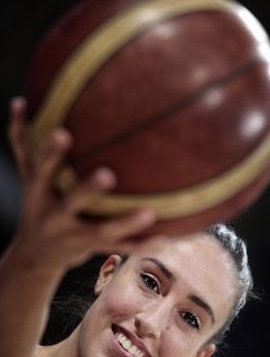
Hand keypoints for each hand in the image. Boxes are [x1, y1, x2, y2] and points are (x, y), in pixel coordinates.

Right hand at [7, 97, 155, 270]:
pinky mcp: (93, 249)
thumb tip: (18, 100)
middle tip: (107, 175)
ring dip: (125, 223)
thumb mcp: (27, 176)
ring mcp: (75, 237)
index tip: (63, 134)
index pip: (42, 171)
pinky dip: (142, 244)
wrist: (35, 255)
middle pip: (71, 203)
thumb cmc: (36, 204)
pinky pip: (120, 248)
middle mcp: (55, 217)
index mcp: (39, 194)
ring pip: (102, 232)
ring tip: (150, 213)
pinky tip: (165, 239)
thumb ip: (22, 141)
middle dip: (86, 191)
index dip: (50, 154)